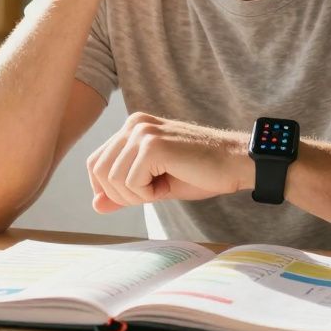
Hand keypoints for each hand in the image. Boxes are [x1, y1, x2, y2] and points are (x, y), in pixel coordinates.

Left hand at [85, 112, 252, 213]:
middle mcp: (134, 124)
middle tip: (152, 193)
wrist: (235, 163)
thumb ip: (123, 192)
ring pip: (112, 178)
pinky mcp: (153, 145)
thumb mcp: (154, 184)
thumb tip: (95, 206)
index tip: (135, 195)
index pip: (95, 162)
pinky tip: (169, 183)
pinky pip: (132, 182)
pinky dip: (148, 194)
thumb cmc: (200, 173)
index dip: (107, 188)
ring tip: (162, 187)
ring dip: (136, 195)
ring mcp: (142, 132)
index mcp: (133, 127)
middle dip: (122, 194)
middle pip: (99, 171)